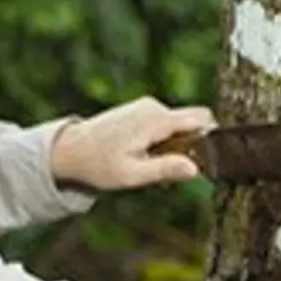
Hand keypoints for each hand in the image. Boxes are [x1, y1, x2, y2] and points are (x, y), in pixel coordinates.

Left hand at [51, 97, 216, 190]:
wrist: (70, 150)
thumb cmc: (98, 165)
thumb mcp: (131, 175)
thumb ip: (164, 170)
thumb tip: (195, 169)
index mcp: (155, 120)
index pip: (201, 119)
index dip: (211, 139)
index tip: (207, 161)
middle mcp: (153, 107)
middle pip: (193, 121)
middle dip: (193, 143)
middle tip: (175, 168)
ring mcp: (147, 106)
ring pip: (179, 124)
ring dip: (176, 144)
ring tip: (151, 165)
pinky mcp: (141, 110)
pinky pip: (166, 123)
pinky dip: (164, 139)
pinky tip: (145, 156)